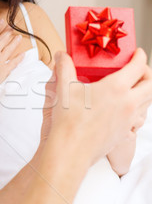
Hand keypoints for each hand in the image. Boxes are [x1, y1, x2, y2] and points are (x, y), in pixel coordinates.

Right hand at [0, 19, 23, 96]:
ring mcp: (1, 61)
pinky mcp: (4, 70)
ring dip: (14, 43)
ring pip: (9, 49)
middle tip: (12, 27)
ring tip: (18, 37)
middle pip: (2, 40)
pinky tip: (23, 55)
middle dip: (7, 33)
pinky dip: (18, 59)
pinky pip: (13, 63)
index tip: (2, 21)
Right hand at [49, 49, 151, 165]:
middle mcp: (128, 103)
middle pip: (150, 84)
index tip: (137, 53)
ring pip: (147, 101)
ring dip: (144, 91)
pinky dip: (136, 108)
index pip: (138, 66)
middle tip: (138, 69)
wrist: (71, 150)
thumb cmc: (68, 121)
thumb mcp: (64, 88)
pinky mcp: (125, 132)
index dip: (139, 56)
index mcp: (116, 88)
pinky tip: (123, 107)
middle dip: (147, 73)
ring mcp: (129, 119)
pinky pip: (139, 117)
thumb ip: (64, 67)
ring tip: (132, 87)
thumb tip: (62, 55)